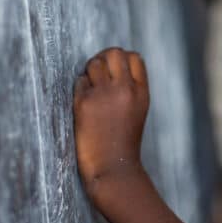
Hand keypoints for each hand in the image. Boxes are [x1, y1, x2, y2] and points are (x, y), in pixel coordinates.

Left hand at [73, 48, 149, 203]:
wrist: (114, 169)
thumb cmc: (123, 142)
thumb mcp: (138, 110)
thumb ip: (131, 88)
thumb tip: (113, 64)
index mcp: (141, 92)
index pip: (134, 57)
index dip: (121, 59)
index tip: (113, 70)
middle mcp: (125, 89)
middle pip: (114, 53)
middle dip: (103, 58)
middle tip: (97, 72)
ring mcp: (104, 95)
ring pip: (94, 63)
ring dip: (89, 71)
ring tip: (89, 86)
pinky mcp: (85, 104)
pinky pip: (79, 81)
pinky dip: (80, 87)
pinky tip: (83, 102)